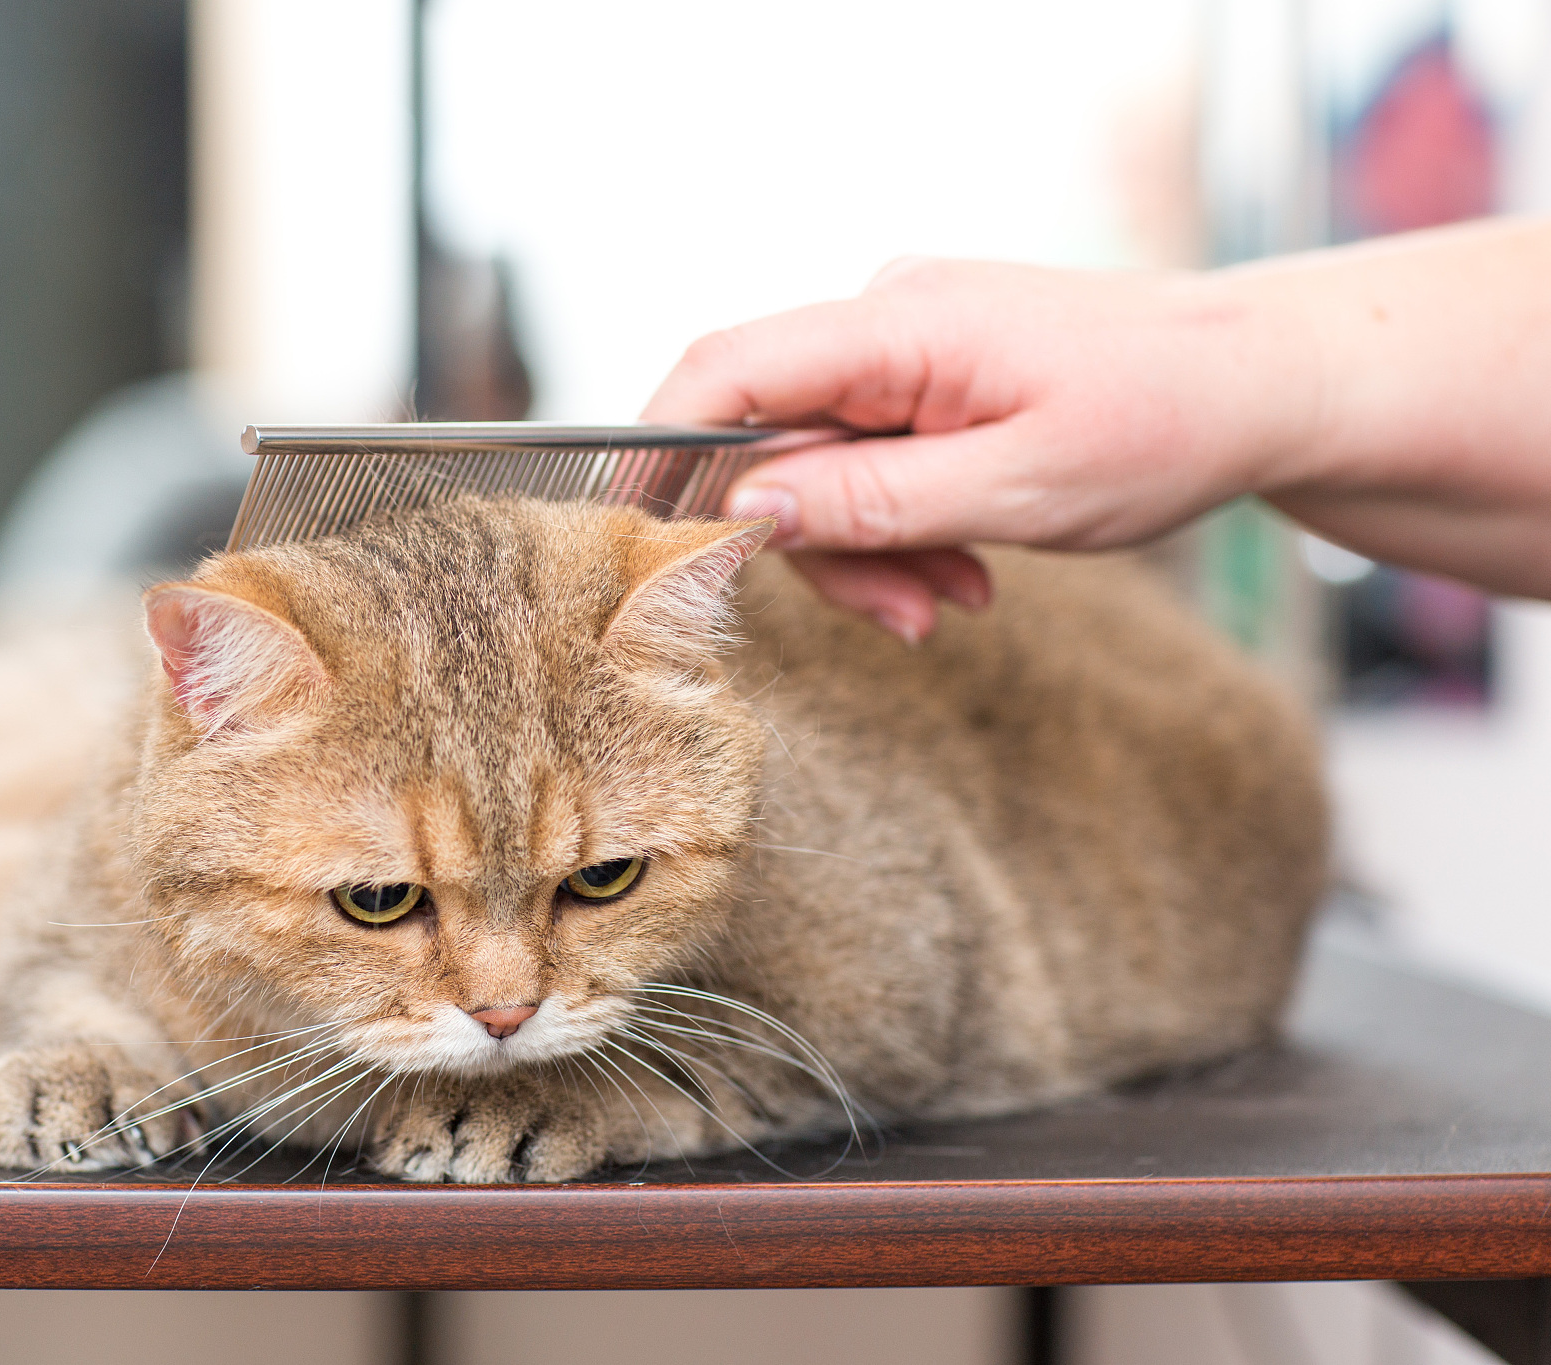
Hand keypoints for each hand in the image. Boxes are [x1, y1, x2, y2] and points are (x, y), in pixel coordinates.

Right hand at [644, 257, 1311, 636]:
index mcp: (900, 323)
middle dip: (818, 545)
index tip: (638, 540)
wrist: (1260, 385)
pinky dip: (902, 529)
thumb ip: (875, 501)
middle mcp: (885, 320)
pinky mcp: (926, 382)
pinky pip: (870, 464)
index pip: (728, 370)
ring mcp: (904, 349)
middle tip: (901, 617)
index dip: (662, 452)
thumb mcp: (1018, 487)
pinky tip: (966, 570)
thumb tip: (747, 510)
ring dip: (870, 551)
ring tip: (955, 599)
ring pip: (821, 469)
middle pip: (773, 442)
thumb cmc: (1164, 421)